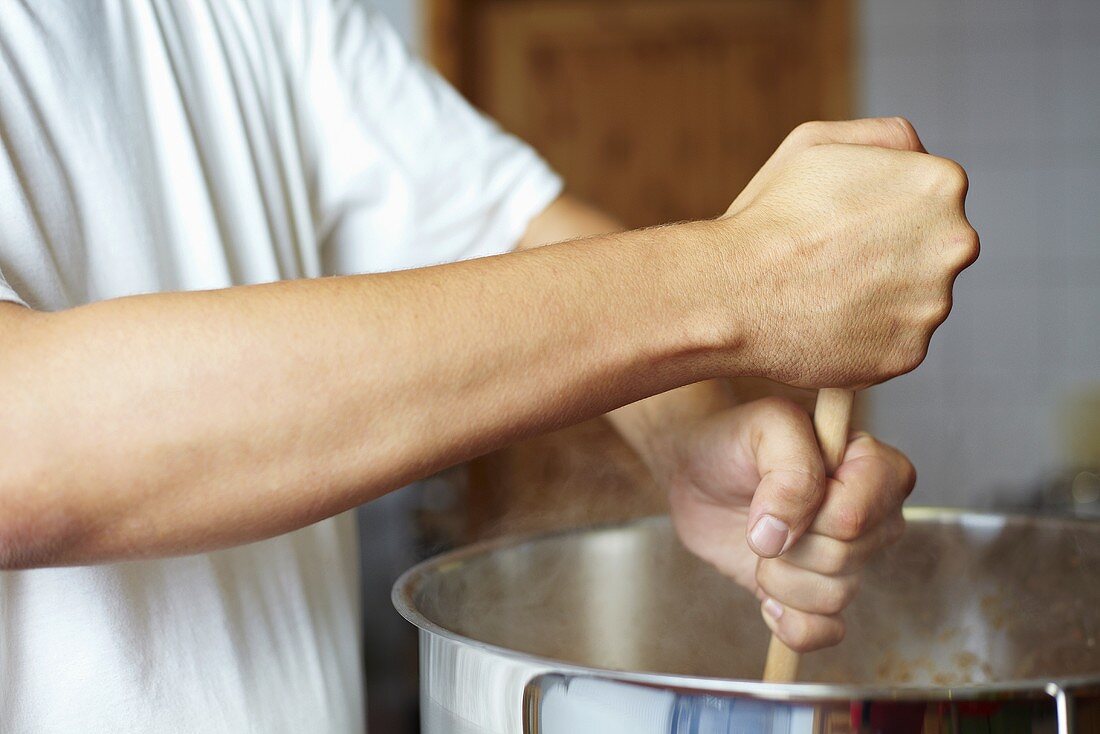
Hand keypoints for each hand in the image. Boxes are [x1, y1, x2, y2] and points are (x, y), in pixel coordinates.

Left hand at [661, 397, 913, 651]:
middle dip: (789, 541)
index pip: (855, 517)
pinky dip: (789, 621)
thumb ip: (791, 471)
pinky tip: (767, 593)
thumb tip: (781, 538)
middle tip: (763, 512)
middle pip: (844, 557)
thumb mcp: (767, 425)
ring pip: (835, 597)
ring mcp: (851, 558)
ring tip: (761, 541)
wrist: (699, 471)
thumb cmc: (737, 439)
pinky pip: (825, 632)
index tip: (776, 484)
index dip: (809, 514)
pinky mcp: (820, 593)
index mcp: (874, 467)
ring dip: (780, 577)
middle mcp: (873, 515)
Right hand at [704, 117, 977, 387]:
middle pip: (932, 251)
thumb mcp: (818, 142)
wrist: (733, 291)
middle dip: (891, 255)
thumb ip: (884, 137)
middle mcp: (954, 243)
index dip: (883, 210)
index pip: (933, 199)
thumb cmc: (768, 215)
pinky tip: (825, 325)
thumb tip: (918, 153)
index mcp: (940, 184)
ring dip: (877, 298)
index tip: (844, 223)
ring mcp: (933, 304)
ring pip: (915, 300)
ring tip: (822, 295)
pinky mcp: (910, 353)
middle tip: (833, 262)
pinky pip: (893, 343)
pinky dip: (864, 338)